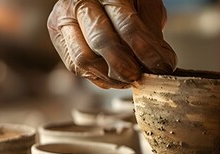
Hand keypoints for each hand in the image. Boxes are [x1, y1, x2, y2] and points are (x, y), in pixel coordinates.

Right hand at [47, 0, 176, 88]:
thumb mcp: (145, 3)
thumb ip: (152, 30)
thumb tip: (161, 63)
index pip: (128, 26)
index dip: (146, 51)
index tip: (162, 66)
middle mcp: (80, 3)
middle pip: (102, 42)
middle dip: (125, 66)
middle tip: (140, 77)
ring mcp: (64, 19)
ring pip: (84, 59)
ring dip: (110, 76)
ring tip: (128, 79)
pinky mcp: (58, 36)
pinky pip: (74, 66)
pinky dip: (96, 77)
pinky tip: (113, 77)